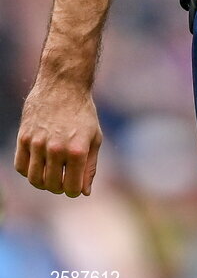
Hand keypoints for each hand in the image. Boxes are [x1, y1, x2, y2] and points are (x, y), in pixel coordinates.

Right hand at [14, 79, 102, 197]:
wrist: (64, 85)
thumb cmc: (83, 113)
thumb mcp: (94, 138)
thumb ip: (89, 167)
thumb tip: (85, 192)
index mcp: (77, 150)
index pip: (71, 189)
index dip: (74, 191)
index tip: (74, 185)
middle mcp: (56, 149)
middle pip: (51, 186)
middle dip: (59, 186)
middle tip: (63, 177)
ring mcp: (37, 143)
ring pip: (34, 179)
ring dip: (43, 181)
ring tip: (51, 172)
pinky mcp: (23, 137)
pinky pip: (21, 167)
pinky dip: (28, 170)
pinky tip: (38, 162)